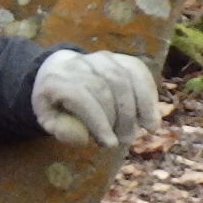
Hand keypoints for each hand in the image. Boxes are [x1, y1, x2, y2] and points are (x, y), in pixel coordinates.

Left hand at [33, 50, 160, 146]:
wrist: (61, 73)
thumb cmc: (57, 103)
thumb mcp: (50, 120)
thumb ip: (61, 129)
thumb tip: (81, 137)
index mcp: (56, 80)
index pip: (81, 97)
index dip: (97, 121)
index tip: (110, 144)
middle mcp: (78, 63)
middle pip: (106, 88)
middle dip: (121, 117)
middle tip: (127, 139)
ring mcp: (100, 58)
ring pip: (124, 78)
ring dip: (139, 106)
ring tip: (145, 128)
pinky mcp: (118, 58)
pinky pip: (138, 71)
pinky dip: (149, 93)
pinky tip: (152, 115)